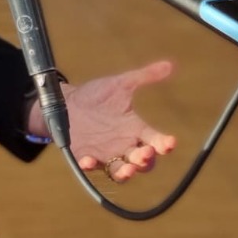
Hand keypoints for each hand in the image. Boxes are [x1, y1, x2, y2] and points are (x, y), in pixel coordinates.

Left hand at [36, 61, 176, 182]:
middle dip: (145, 160)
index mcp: (135, 129)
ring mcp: (105, 154)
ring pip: (120, 171)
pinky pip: (90, 167)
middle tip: (145, 153)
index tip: (170, 142)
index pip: (156, 140)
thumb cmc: (96, 95)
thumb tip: (169, 64)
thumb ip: (144, 76)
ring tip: (128, 170)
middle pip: (142, 161)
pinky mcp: (85, 157)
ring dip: (126, 173)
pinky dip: (91, 166)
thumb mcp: (121, 84)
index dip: (164, 144)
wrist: (67, 102)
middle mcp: (124, 146)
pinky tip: (89, 160)